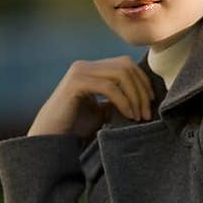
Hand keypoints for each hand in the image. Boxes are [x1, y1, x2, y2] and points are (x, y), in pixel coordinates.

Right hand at [27, 57, 153, 139]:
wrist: (51, 137)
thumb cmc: (76, 127)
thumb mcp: (102, 111)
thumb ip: (119, 100)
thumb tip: (144, 99)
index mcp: (92, 69)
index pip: (125, 64)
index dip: (142, 81)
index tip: (151, 103)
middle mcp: (85, 66)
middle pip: (126, 66)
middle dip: (141, 90)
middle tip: (147, 113)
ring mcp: (79, 72)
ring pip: (120, 74)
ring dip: (134, 96)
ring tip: (139, 116)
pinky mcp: (76, 83)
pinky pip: (108, 87)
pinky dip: (123, 101)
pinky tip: (128, 115)